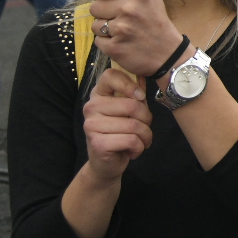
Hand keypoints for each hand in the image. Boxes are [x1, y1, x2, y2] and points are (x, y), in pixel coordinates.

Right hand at [80, 67, 153, 182]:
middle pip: (132, 105)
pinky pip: (131, 140)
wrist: (106, 164)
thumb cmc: (121, 131)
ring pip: (134, 125)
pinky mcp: (97, 143)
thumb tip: (143, 74)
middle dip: (146, 119)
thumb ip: (134, 92)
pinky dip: (139, 147)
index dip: (130, 85)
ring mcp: (91, 125)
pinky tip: (132, 150)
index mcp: (98, 94)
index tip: (140, 97)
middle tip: (144, 127)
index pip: (110, 75)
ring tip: (141, 140)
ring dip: (145, 136)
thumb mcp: (129, 109)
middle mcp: (90, 107)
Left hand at [90, 0, 184, 79]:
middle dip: (104, 14)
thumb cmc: (157, 23)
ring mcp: (121, 29)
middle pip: (95, 7)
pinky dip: (107, 43)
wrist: (168, 54)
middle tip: (119, 19)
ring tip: (122, 32)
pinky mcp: (114, 47)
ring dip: (105, 30)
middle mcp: (129, 9)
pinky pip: (98, 41)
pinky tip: (121, 42)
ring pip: (95, 25)